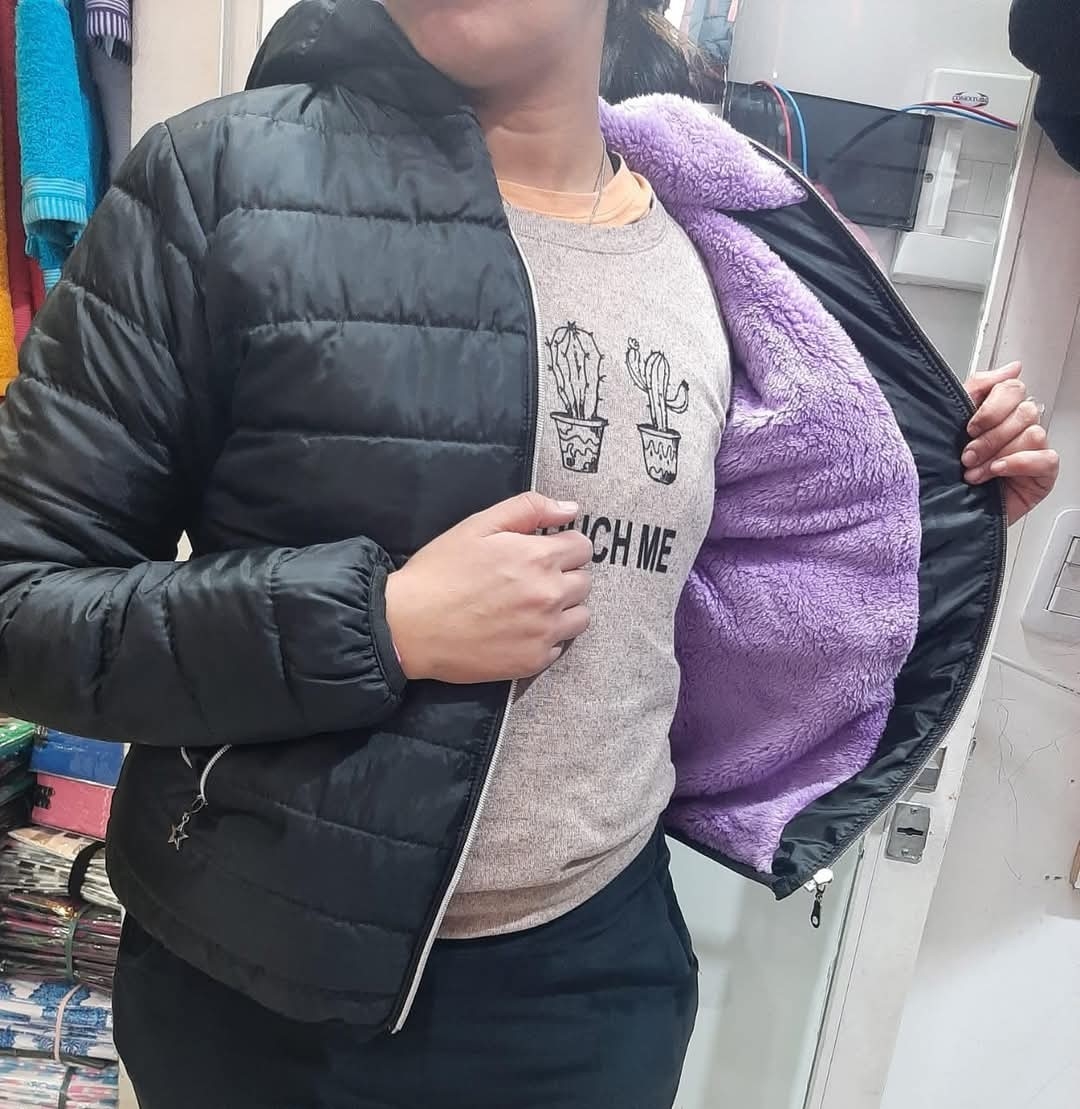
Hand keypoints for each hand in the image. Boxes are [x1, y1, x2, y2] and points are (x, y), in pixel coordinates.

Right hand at [384, 493, 592, 683]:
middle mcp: (549, 595)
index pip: (583, 548)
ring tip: (531, 607)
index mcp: (539, 557)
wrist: (408, 626)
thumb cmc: (439, 572)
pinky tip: (519, 630)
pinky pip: (561, 646)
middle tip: (531, 580)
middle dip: (564, 576)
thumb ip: (528, 509)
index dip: (564, 546)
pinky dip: (547, 637)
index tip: (544, 552)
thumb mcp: (478, 526)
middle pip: (584, 582)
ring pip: (581, 616)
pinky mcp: (533, 661)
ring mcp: (544, 632)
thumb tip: (570, 509)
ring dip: (564, 609)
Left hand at [962, 363, 1059, 524]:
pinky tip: (998, 472)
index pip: (1012, 388)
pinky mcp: (1043, 474)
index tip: (969, 427)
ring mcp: (1033, 450)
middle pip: (1024, 411)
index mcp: (999, 412)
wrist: (944, 510)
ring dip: (998, 454)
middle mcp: (1019, 428)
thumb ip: (977, 389)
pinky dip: (1019, 463)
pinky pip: (1046, 458)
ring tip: (974, 473)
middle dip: (989, 436)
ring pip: (1033, 433)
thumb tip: (1012, 367)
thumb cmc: (946, 469)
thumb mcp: (951, 423)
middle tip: (967, 456)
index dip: (991, 407)